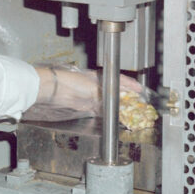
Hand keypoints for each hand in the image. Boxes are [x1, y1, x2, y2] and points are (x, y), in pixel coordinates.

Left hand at [23, 65, 143, 121]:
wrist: (54, 89)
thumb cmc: (71, 82)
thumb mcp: (93, 88)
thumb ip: (107, 96)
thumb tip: (118, 103)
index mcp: (99, 77)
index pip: (119, 80)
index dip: (131, 85)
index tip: (140, 89)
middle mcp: (96, 85)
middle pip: (114, 92)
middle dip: (126, 97)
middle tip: (137, 102)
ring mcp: (91, 95)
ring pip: (108, 102)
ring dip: (117, 107)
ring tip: (128, 112)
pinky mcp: (85, 105)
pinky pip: (99, 110)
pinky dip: (107, 113)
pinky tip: (112, 117)